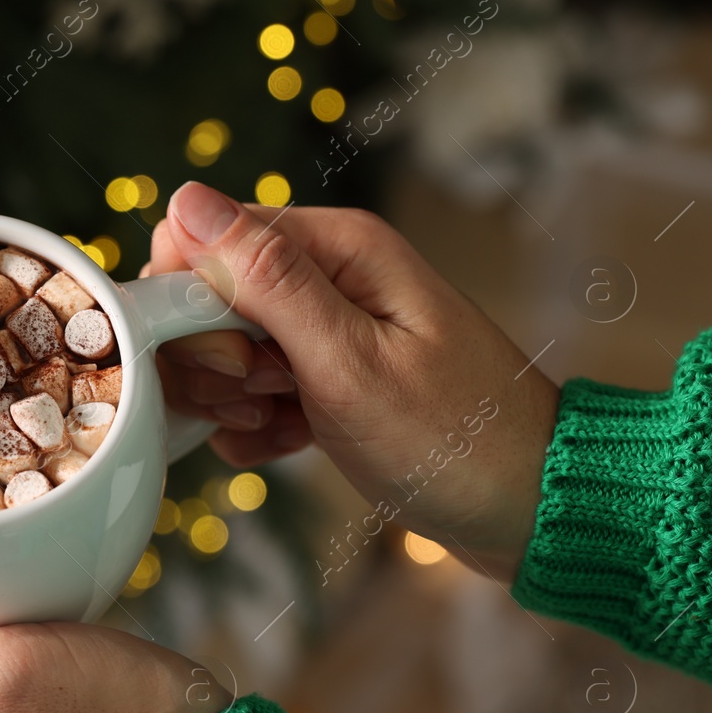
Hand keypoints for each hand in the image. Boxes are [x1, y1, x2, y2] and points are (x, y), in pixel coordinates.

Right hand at [148, 182, 560, 581]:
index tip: (231, 359)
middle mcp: (326, 276)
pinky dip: (253, 426)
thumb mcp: (350, 361)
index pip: (202, 238)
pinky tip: (285, 445)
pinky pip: (249, 393)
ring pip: (219, 349)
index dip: (190, 301)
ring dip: (229, 397)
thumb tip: (186, 202)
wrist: (525, 510)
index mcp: (336, 246)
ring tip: (280, 422)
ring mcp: (322, 330)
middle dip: (210, 358)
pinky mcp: (321, 379)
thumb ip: (265, 280)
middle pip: (203, 296)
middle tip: (264, 395)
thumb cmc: (455, 438)